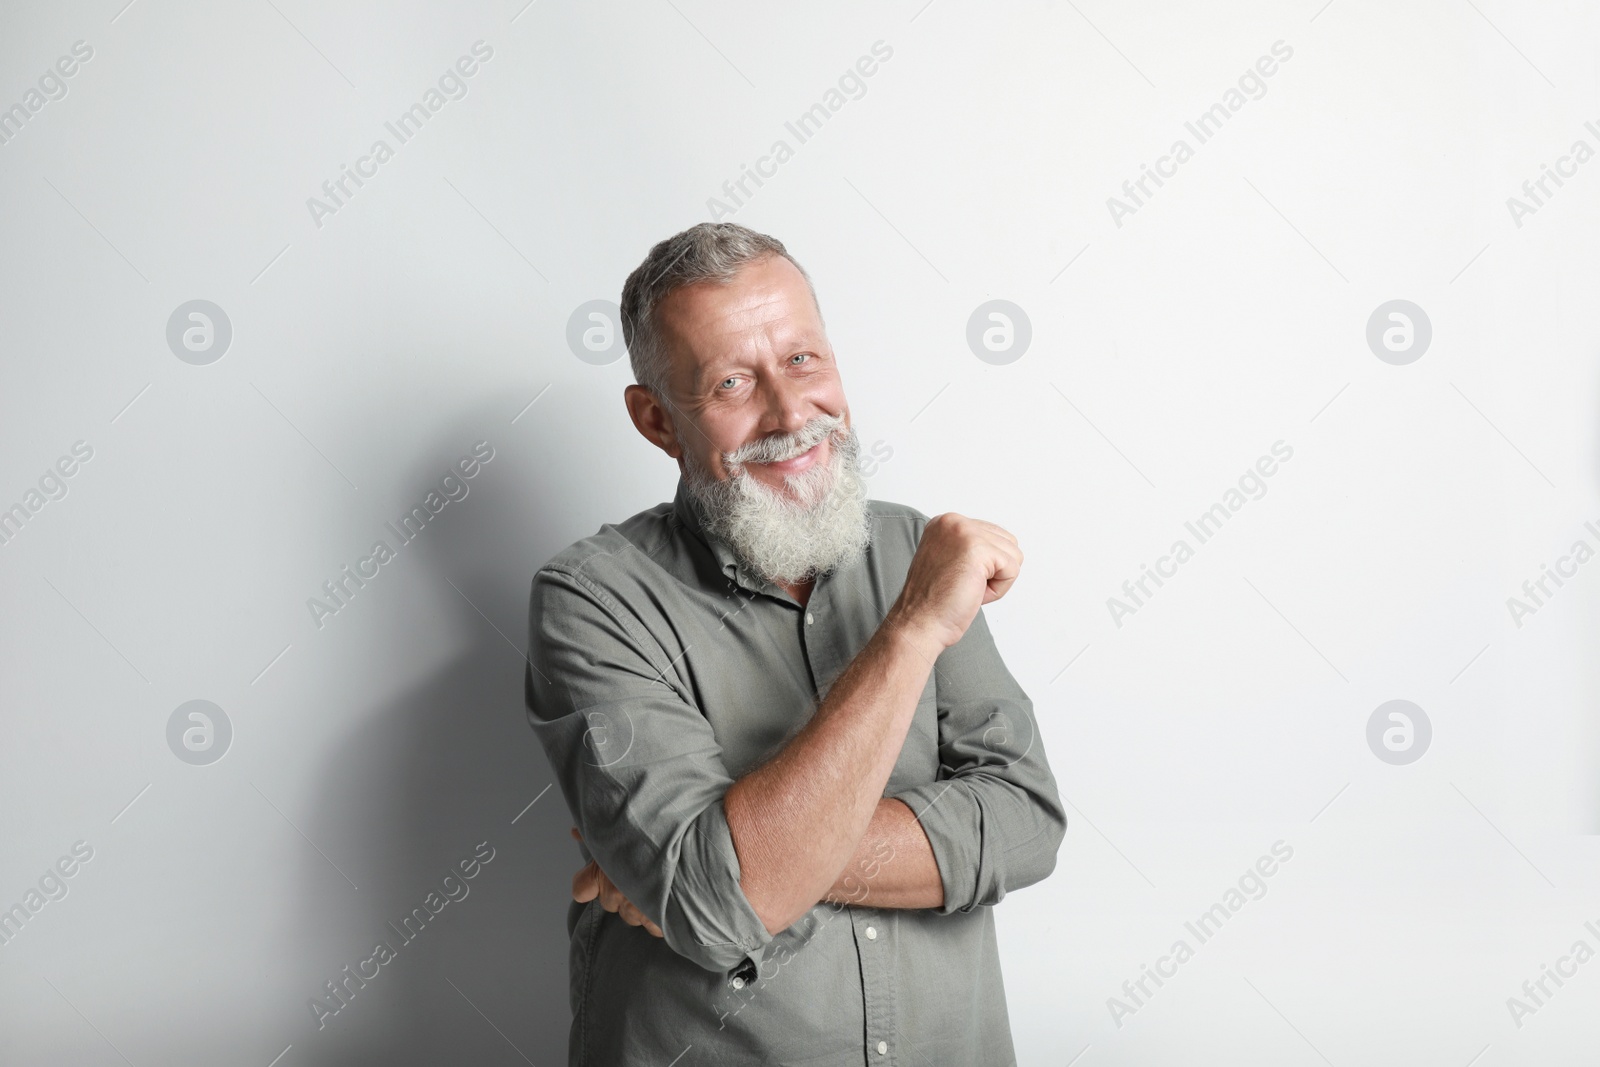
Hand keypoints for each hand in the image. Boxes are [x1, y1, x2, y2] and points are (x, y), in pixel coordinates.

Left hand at [570, 827, 662, 937]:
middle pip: (610, 903)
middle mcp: (615, 893)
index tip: (598, 879)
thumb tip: (573, 832)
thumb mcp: (618, 831)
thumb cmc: (648, 836)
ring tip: (658, 886)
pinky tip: (669, 903)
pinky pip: (653, 928)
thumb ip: (592, 834)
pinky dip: (661, 919)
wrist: (686, 851)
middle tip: (640, 874)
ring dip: (642, 906)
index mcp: (601, 873)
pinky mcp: (657, 921)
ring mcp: (636, 909)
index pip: (580, 889)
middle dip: (623, 893)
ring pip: (631, 916)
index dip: (589, 884)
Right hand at [888, 513, 1021, 653]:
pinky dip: (998, 590)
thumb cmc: (935, 602)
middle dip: (994, 570)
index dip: (985, 566)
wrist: (919, 623)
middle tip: (963, 585)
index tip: (956, 577)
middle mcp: (953, 521)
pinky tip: (974, 593)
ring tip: (967, 588)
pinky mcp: (977, 549)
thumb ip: (970, 547)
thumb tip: (1003, 548)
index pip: (993, 535)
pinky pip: (1012, 569)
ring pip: (1013, 555)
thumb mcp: (950, 560)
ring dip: (996, 580)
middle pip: (1007, 542)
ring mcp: (964, 532)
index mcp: (945, 522)